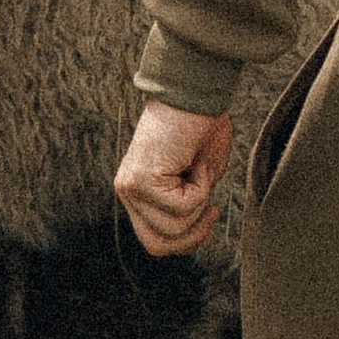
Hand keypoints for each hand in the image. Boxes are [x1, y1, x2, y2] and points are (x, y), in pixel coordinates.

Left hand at [115, 102, 233, 258]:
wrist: (196, 92)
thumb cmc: (200, 127)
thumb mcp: (197, 178)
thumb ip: (188, 208)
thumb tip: (194, 234)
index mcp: (137, 190)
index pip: (154, 239)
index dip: (187, 240)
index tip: (210, 214)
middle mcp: (127, 190)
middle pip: (157, 245)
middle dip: (193, 235)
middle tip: (212, 208)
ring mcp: (130, 186)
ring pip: (173, 229)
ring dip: (200, 203)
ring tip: (198, 169)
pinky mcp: (140, 180)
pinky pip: (182, 207)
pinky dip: (200, 188)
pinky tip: (195, 161)